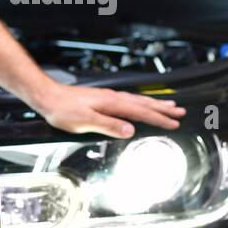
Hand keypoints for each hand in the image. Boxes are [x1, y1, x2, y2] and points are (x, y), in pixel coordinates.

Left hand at [29, 81, 184, 138]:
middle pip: (144, 104)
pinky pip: (129, 101)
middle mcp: (113, 98)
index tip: (174, 123)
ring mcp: (108, 98)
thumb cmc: (63, 109)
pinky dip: (140, 103)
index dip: (159, 119)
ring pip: (137, 101)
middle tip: (180, 112)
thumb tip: (130, 130)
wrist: (47, 97)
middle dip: (163, 109)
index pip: (141, 112)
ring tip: (168, 106)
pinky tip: (139, 106)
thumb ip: (109, 125)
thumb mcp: (85, 121)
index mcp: (112, 104)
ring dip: (154, 104)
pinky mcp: (103, 99)